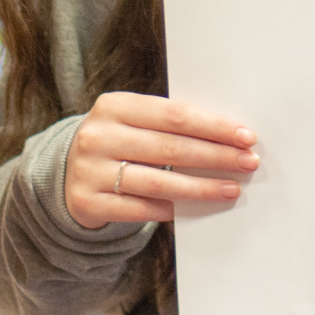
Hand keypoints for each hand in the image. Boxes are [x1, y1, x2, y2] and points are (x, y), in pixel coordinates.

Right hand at [65, 92, 258, 229]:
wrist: (67, 173)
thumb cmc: (117, 143)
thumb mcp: (132, 122)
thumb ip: (168, 124)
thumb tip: (228, 137)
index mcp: (114, 106)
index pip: (174, 115)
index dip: (213, 126)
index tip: (245, 136)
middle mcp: (98, 136)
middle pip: (170, 147)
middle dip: (215, 156)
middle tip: (247, 162)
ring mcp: (90, 171)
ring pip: (159, 182)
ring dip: (202, 186)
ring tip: (232, 188)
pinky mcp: (88, 202)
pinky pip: (141, 209)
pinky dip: (171, 208)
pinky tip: (194, 208)